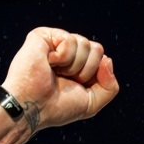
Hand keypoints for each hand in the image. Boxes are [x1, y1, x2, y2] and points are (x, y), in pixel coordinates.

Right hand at [1, 27, 119, 130]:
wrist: (33, 107)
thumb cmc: (57, 107)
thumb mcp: (92, 102)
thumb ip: (110, 86)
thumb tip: (107, 59)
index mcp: (79, 65)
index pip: (102, 59)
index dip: (94, 76)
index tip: (76, 87)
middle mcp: (68, 52)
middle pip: (97, 49)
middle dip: (85, 70)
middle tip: (64, 79)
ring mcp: (55, 42)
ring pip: (85, 44)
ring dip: (73, 66)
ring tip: (55, 72)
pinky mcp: (43, 35)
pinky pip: (70, 40)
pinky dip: (62, 57)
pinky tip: (48, 63)